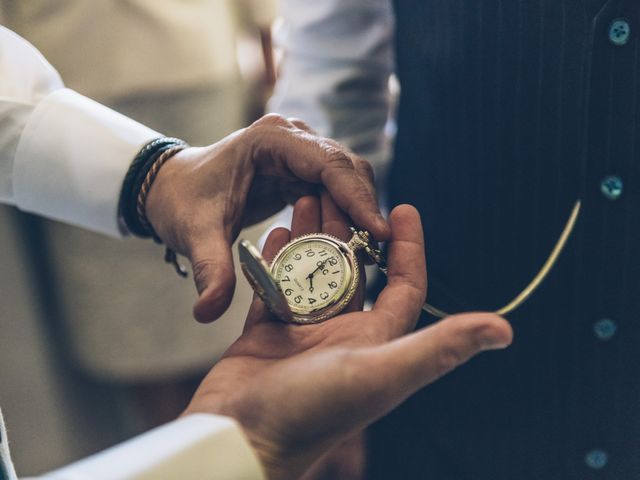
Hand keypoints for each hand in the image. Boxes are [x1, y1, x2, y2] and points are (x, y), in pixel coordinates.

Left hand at [145, 115, 388, 322]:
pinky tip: (352, 246)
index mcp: (271, 140)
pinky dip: (346, 215)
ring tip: (370, 253)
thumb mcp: (195, 234)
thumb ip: (210, 270)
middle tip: (379, 251)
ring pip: (348, 179)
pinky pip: (336, 190)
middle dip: (365, 208)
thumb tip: (208, 313)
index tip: (380, 232)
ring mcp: (300, 151)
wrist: (173, 187)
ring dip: (359, 213)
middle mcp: (292, 138)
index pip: (329, 163)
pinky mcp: (302, 170)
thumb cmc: (183, 202)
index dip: (357, 197)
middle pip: (347, 168)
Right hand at [183, 194, 512, 478]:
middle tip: (340, 189)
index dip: (410, 248)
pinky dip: (276, 259)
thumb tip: (504, 330)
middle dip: (349, 229)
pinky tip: (276, 231)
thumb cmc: (311, 412)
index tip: (405, 208)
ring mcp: (302, 332)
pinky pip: (274, 286)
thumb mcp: (382, 374)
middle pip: (352, 269)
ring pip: (312, 272)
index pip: (404, 285)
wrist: (243, 438)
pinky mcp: (265, 333)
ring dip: (312, 237)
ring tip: (306, 199)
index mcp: (375, 340)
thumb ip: (439, 348)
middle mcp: (342, 334)